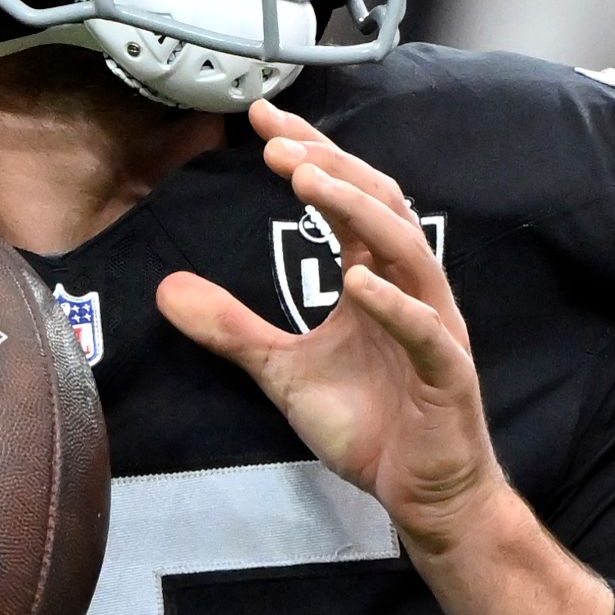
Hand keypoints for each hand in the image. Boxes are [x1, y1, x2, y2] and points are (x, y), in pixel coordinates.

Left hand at [158, 102, 500, 551]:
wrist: (423, 494)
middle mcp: (408, 289)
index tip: (261, 120)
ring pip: (406, 249)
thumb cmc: (370, 424)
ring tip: (307, 180)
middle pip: (379, 203)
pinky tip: (357, 281)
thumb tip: (167, 289)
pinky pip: (425, 331)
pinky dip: (394, 305)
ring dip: (357, 210)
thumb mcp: (283, 370)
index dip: (308, 154)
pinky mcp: (447, 373)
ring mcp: (434, 327)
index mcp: (375, 279)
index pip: (346, 197)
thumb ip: (232, 328)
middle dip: (329, 164)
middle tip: (277, 140)